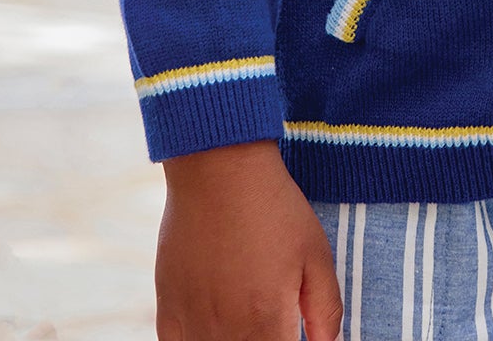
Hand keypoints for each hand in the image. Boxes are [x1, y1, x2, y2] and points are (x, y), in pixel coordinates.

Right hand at [156, 139, 342, 340]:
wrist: (219, 168)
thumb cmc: (272, 206)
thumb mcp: (315, 253)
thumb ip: (325, 310)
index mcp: (267, 322)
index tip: (291, 330)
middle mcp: (226, 332)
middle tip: (270, 319)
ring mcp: (193, 323)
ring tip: (247, 317)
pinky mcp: (168, 309)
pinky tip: (213, 327)